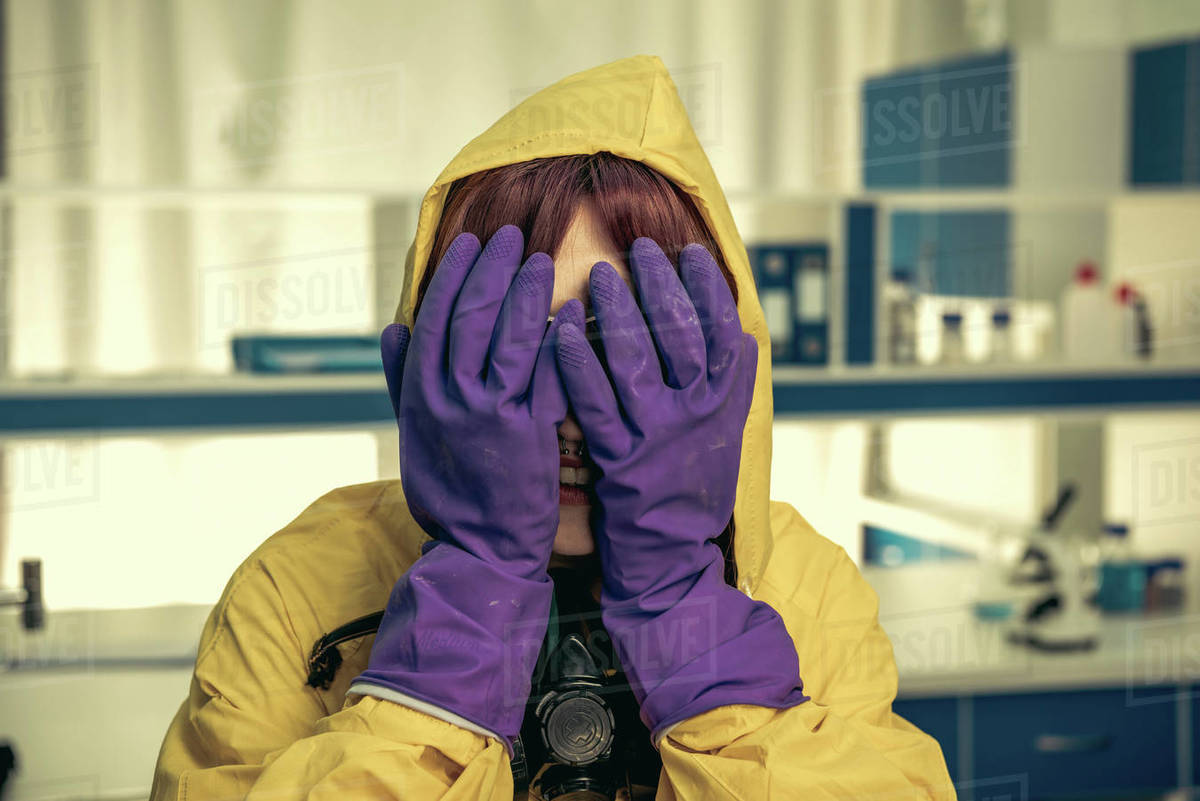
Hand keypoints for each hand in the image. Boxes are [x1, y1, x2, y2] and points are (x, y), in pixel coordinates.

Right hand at [354, 225, 570, 754]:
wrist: (480, 550)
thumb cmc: (448, 491)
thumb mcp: (412, 436)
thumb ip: (401, 381)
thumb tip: (392, 327)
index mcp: (420, 395)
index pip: (435, 318)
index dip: (455, 276)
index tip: (473, 243)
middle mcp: (451, 400)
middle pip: (471, 318)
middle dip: (492, 271)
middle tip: (512, 237)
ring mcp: (492, 417)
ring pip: (509, 339)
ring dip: (525, 294)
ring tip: (540, 261)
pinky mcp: (531, 436)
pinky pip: (546, 377)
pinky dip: (557, 342)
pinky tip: (570, 311)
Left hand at [553, 238, 806, 742]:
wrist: (669, 558)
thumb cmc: (692, 488)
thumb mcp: (725, 434)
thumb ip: (732, 383)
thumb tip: (742, 327)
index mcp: (726, 402)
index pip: (724, 328)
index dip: (707, 286)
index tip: (689, 251)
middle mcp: (698, 413)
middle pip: (681, 332)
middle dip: (660, 283)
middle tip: (638, 248)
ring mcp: (658, 434)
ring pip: (638, 357)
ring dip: (618, 311)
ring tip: (600, 276)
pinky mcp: (620, 458)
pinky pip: (595, 398)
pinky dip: (578, 359)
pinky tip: (563, 327)